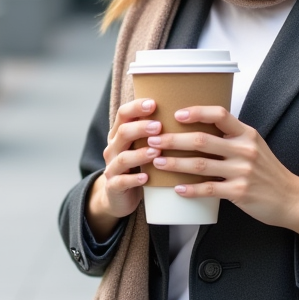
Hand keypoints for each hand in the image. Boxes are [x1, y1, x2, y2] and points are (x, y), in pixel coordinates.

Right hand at [86, 97, 161, 239]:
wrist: (117, 195)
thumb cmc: (138, 165)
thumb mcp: (142, 146)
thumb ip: (154, 132)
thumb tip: (187, 113)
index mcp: (120, 134)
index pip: (123, 114)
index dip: (136, 107)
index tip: (154, 103)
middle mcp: (113, 148)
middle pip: (123, 132)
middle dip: (141, 128)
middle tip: (159, 126)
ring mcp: (112, 167)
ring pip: (123, 157)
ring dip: (140, 153)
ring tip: (156, 151)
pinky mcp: (113, 186)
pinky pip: (121, 181)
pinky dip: (134, 179)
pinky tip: (147, 177)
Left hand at [146, 106, 298, 243]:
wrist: (291, 199)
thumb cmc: (269, 173)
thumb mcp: (255, 146)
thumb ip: (232, 137)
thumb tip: (201, 129)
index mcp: (247, 134)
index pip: (219, 114)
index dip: (196, 112)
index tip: (176, 114)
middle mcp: (245, 149)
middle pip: (203, 139)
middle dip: (174, 139)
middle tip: (154, 140)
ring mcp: (242, 171)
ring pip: (201, 164)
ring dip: (176, 163)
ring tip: (159, 161)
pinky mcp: (240, 192)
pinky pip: (209, 189)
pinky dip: (191, 189)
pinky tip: (177, 188)